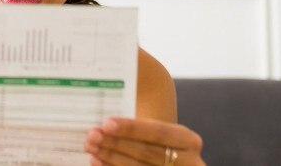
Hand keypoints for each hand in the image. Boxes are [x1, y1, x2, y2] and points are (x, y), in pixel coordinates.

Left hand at [84, 117, 204, 165]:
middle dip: (116, 143)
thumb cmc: (158, 142)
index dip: (132, 128)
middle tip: (92, 135)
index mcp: (189, 141)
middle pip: (147, 152)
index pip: (159, 132)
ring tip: (91, 147)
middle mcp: (188, 162)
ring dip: (110, 157)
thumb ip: (139, 127)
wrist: (168, 160)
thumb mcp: (157, 134)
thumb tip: (108, 118)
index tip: (107, 123)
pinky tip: (97, 161)